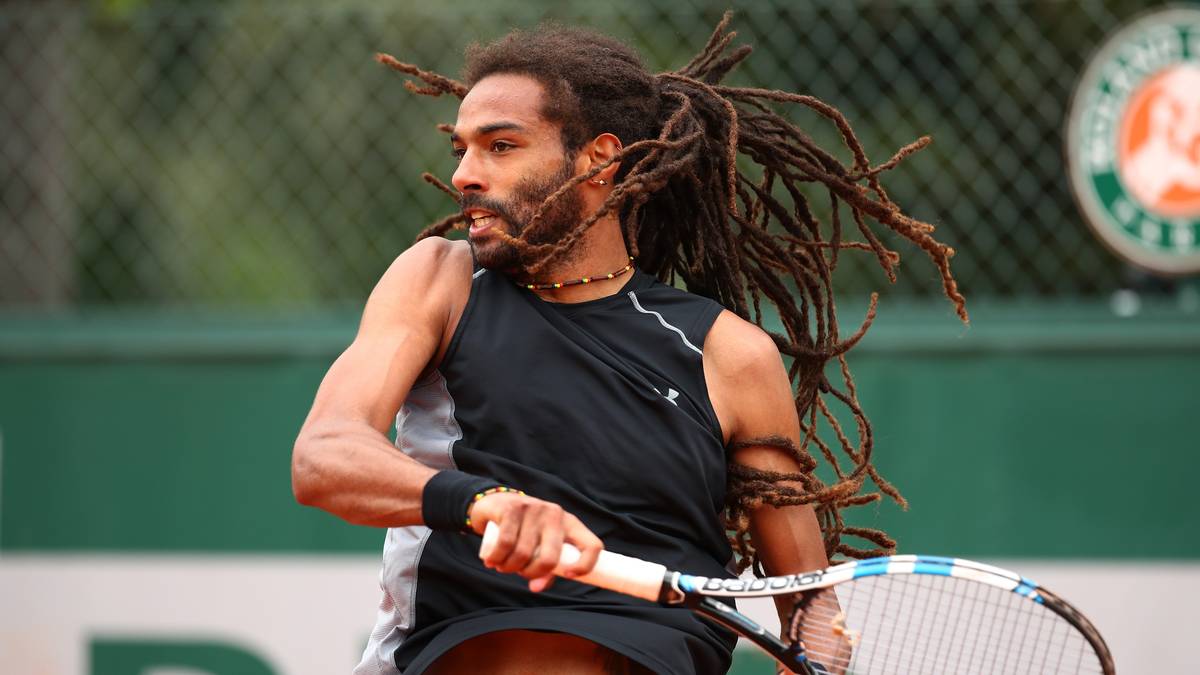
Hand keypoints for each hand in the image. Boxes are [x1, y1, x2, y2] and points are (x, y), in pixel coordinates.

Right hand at [468, 491, 602, 591]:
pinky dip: (496, 558)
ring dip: (508, 568)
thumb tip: (536, 588)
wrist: (497, 502)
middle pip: (550, 558)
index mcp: (571, 525)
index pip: (592, 545)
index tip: (568, 575)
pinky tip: (491, 560)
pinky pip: (505, 543)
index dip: (585, 565)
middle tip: (519, 573)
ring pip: (523, 553)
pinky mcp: (513, 508)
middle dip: (531, 573)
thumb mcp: (540, 546)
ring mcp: (535, 509)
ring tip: (502, 566)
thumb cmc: (525, 531)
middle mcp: (556, 515)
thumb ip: (545, 569)